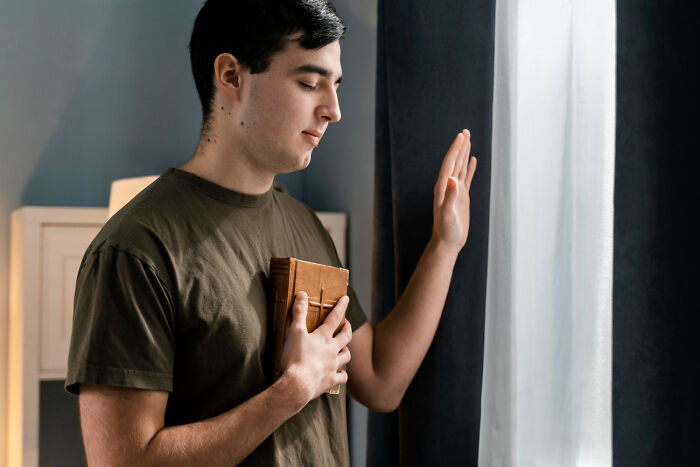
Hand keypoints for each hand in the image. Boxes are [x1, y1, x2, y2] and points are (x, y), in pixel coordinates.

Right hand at [279, 291, 352, 402]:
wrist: (297, 385)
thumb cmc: (295, 357)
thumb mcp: (294, 332)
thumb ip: (298, 313)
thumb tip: (302, 295)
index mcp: (323, 338)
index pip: (334, 318)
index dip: (341, 307)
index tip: (346, 299)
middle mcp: (332, 350)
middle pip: (345, 336)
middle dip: (347, 328)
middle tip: (347, 324)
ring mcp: (333, 366)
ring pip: (346, 356)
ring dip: (346, 350)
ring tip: (344, 348)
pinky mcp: (330, 380)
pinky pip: (342, 377)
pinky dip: (342, 374)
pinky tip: (340, 374)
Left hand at [432, 129, 476, 253]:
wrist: (447, 242)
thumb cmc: (446, 230)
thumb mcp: (448, 214)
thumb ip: (450, 196)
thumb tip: (452, 179)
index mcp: (443, 187)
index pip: (449, 163)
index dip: (455, 149)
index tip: (461, 136)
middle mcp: (448, 186)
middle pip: (455, 161)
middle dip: (460, 146)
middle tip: (465, 131)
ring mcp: (455, 191)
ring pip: (460, 167)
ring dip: (464, 154)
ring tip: (468, 140)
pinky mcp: (462, 197)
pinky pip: (466, 178)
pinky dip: (469, 168)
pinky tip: (472, 160)